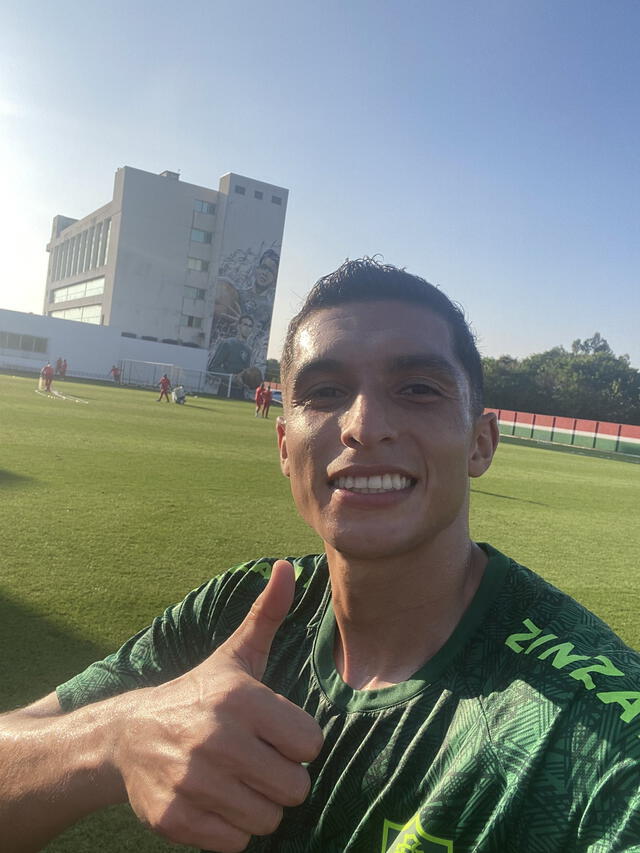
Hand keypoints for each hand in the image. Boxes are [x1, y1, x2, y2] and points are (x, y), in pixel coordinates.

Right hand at [115, 560, 322, 851]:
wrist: (128, 736)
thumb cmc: (198, 694)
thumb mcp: (234, 655)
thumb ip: (268, 614)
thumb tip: (287, 566)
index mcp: (241, 699)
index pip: (311, 744)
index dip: (298, 743)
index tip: (277, 735)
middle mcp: (217, 739)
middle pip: (295, 788)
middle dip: (281, 779)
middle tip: (258, 763)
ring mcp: (193, 782)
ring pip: (267, 820)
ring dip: (258, 806)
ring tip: (237, 781)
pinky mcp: (175, 818)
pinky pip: (235, 843)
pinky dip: (231, 829)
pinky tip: (215, 801)